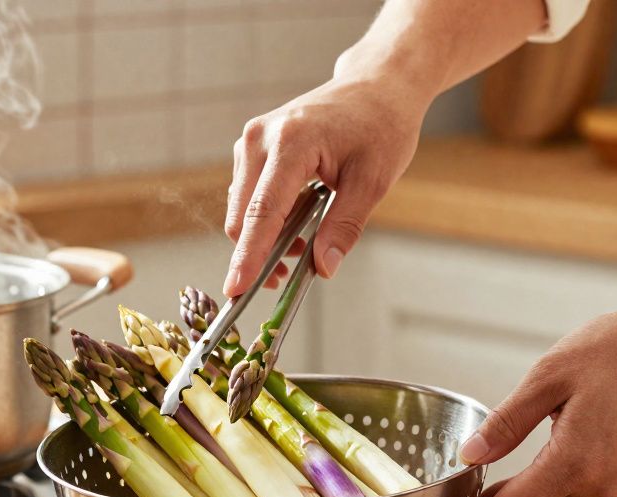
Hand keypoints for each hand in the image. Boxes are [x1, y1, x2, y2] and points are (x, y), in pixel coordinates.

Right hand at [223, 59, 430, 296]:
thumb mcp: (373, 181)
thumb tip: (324, 267)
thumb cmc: (380, 125)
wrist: (376, 87)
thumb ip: (344, 226)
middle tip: (288, 276)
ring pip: (241, 209)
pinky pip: (247, 196)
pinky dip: (266, 219)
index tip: (236, 289)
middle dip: (258, 253)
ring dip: (263, 236)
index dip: (249, 256)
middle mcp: (260, 138)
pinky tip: (296, 222)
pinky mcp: (252, 147)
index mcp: (291, 142)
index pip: (262, 212)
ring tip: (304, 243)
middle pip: (242, 216)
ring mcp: (251, 141)